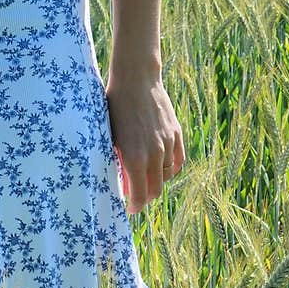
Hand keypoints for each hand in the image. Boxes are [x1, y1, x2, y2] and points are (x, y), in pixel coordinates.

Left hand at [105, 75, 185, 213]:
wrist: (135, 79)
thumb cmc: (115, 106)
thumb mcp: (110, 136)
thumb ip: (118, 160)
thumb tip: (120, 180)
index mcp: (135, 157)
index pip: (139, 195)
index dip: (135, 205)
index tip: (129, 208)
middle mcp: (154, 154)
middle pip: (155, 189)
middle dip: (145, 197)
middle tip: (136, 196)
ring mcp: (167, 143)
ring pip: (166, 175)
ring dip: (156, 181)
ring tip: (145, 179)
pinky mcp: (175, 133)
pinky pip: (178, 160)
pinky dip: (171, 169)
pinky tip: (162, 169)